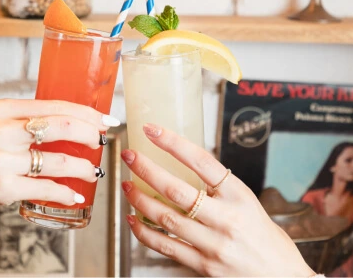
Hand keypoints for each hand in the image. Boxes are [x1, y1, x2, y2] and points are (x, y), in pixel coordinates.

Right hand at [0, 99, 119, 264]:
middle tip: (102, 141)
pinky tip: (74, 194)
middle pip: (62, 127)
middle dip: (91, 134)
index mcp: (1, 110)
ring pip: (59, 161)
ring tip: (93, 171)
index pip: (56, 106)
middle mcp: (1, 131)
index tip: (105, 119)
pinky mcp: (3, 187)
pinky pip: (47, 188)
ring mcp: (2, 160)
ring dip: (84, 167)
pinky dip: (66, 193)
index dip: (87, 113)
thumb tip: (65, 121)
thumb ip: (22, 120)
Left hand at [121, 124, 314, 276]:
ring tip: (127, 186)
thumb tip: (185, 171)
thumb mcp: (249, 204)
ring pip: (166, 218)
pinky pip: (165, 246)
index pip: (202, 161)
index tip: (153, 131)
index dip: (173, 143)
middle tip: (130, 156)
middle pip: (176, 190)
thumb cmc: (267, 239)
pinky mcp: (203, 265)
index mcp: (240, 196)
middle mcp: (226, 219)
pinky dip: (144, 232)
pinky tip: (133, 220)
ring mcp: (213, 244)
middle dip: (146, 169)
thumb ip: (219, 190)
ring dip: (140, 199)